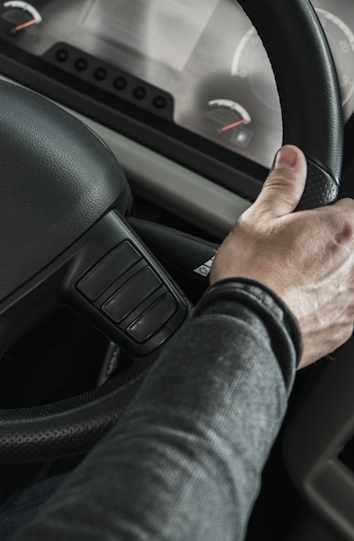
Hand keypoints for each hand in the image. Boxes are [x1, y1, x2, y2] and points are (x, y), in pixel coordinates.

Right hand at [210, 145, 353, 368]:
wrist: (249, 330)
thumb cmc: (252, 277)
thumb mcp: (256, 221)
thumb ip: (282, 186)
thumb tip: (292, 158)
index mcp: (343, 227)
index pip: (350, 209)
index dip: (324, 218)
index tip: (304, 230)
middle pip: (352, 244)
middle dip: (328, 249)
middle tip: (295, 260)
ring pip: (348, 276)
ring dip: (330, 277)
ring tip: (296, 287)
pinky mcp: (349, 324)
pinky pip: (345, 307)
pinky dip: (328, 306)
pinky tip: (298, 307)